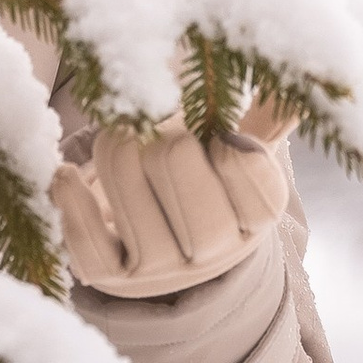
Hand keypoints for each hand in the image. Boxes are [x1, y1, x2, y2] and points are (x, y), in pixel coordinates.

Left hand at [52, 114, 289, 297]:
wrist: (162, 244)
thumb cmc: (204, 178)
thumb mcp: (242, 152)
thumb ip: (267, 118)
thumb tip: (295, 85)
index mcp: (258, 215)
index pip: (249, 170)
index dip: (225, 144)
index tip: (215, 138)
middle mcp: (215, 250)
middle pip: (174, 161)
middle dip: (158, 133)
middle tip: (154, 132)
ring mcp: (160, 269)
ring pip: (125, 186)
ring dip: (114, 149)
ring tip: (120, 141)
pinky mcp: (111, 278)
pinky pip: (86, 239)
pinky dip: (71, 199)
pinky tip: (68, 174)